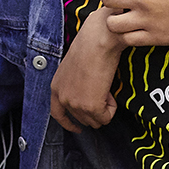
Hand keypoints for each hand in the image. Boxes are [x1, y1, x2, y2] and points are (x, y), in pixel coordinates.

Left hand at [50, 9, 122, 131]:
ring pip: (95, 121)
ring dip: (104, 108)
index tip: (78, 128)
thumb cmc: (90, 47)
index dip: (69, 124)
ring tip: (105, 87)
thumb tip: (87, 97)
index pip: (58, 115)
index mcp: (56, 87)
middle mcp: (62, 98)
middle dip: (95, 110)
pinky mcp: (91, 107)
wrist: (98, 40)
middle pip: (82, 120)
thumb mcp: (74, 69)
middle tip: (102, 90)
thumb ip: (75, 86)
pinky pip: (106, 118)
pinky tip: (109, 90)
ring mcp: (75, 104)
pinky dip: (112, 107)